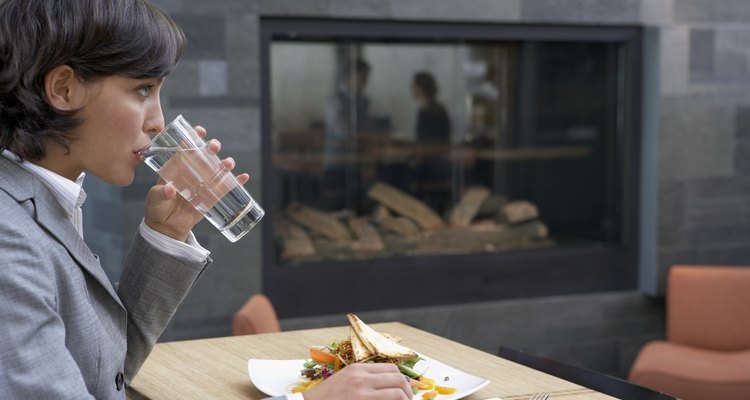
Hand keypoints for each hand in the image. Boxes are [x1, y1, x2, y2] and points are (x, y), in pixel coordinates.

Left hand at [143, 125, 249, 241]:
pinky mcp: (213, 196)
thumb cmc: (157, 209)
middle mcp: (193, 171)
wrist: (167, 227)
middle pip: (206, 154)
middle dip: (213, 147)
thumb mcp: (155, 199)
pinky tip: (243, 177)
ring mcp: (205, 183)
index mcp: (177, 167)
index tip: (200, 131)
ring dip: (226, 163)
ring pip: (219, 168)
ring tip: (228, 164)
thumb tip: (170, 189)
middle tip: (214, 148)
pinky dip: (237, 182)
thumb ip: (161, 193)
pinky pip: (227, 187)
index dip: (194, 136)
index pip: (187, 147)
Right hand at [302, 363, 412, 399]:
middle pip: (397, 379)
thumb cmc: (328, 398)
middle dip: (408, 391)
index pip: (391, 369)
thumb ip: (365, 379)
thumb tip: (390, 385)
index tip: (406, 391)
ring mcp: (361, 393)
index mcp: (358, 369)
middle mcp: (361, 378)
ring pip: (396, 393)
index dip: (403, 381)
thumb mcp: (346, 381)